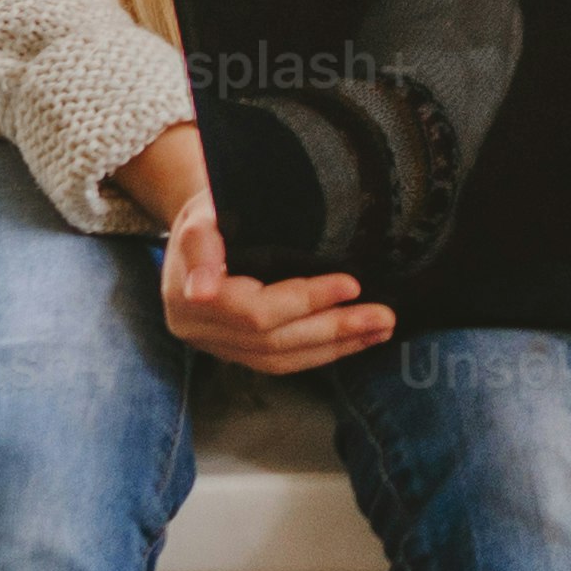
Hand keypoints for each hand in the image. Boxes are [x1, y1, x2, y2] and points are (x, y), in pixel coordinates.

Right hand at [117, 121, 393, 375]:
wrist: (197, 227)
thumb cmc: (212, 208)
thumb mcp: (202, 210)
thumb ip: (202, 242)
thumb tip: (202, 291)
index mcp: (186, 292)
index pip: (255, 310)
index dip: (305, 301)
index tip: (352, 285)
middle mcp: (196, 327)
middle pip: (272, 340)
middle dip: (333, 328)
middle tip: (384, 316)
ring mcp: (214, 344)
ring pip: (279, 358)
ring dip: (335, 347)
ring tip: (380, 330)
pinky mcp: (233, 351)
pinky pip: (279, 362)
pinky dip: (320, 353)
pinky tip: (354, 341)